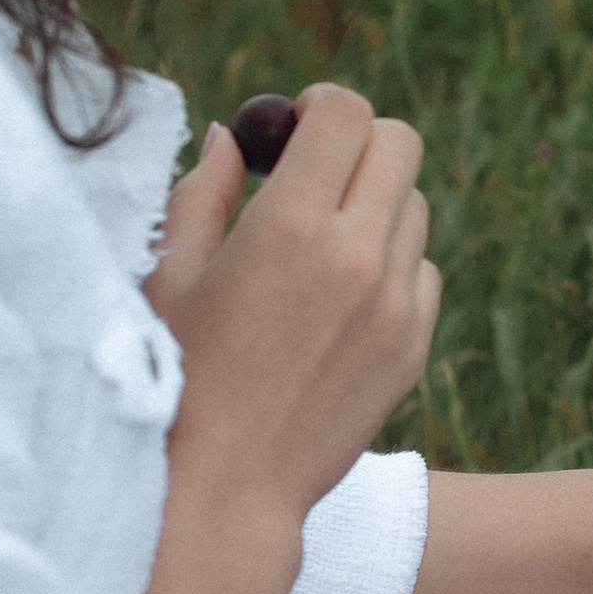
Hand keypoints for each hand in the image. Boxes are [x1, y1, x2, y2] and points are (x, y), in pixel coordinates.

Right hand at [146, 84, 439, 526]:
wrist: (224, 487)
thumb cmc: (175, 377)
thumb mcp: (170, 275)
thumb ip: (201, 193)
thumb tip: (228, 137)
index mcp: (288, 224)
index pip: (346, 113)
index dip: (321, 107)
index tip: (296, 127)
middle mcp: (355, 255)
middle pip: (399, 143)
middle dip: (358, 142)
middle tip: (315, 170)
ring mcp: (395, 303)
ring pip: (414, 206)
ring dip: (374, 203)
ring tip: (318, 244)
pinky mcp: (413, 345)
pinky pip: (422, 270)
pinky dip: (390, 264)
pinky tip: (338, 299)